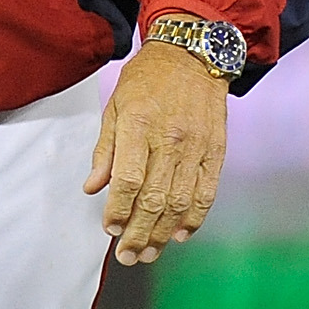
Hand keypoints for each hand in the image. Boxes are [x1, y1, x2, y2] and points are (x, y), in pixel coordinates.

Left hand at [85, 41, 229, 264]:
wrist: (193, 52)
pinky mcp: (216, 149)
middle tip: (128, 256)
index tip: (110, 230)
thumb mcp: (115, 106)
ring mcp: (196, 146)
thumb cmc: (148, 79)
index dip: (118, 211)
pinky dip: (196, 217)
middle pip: (154, 199)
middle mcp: (170, 139)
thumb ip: (105, 149)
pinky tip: (181, 233)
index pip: (128, 181)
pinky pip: (207, 191)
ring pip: (181, 202)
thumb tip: (93, 187)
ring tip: (150, 252)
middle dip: (139, 234)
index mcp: (139, 126)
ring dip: (163, 233)